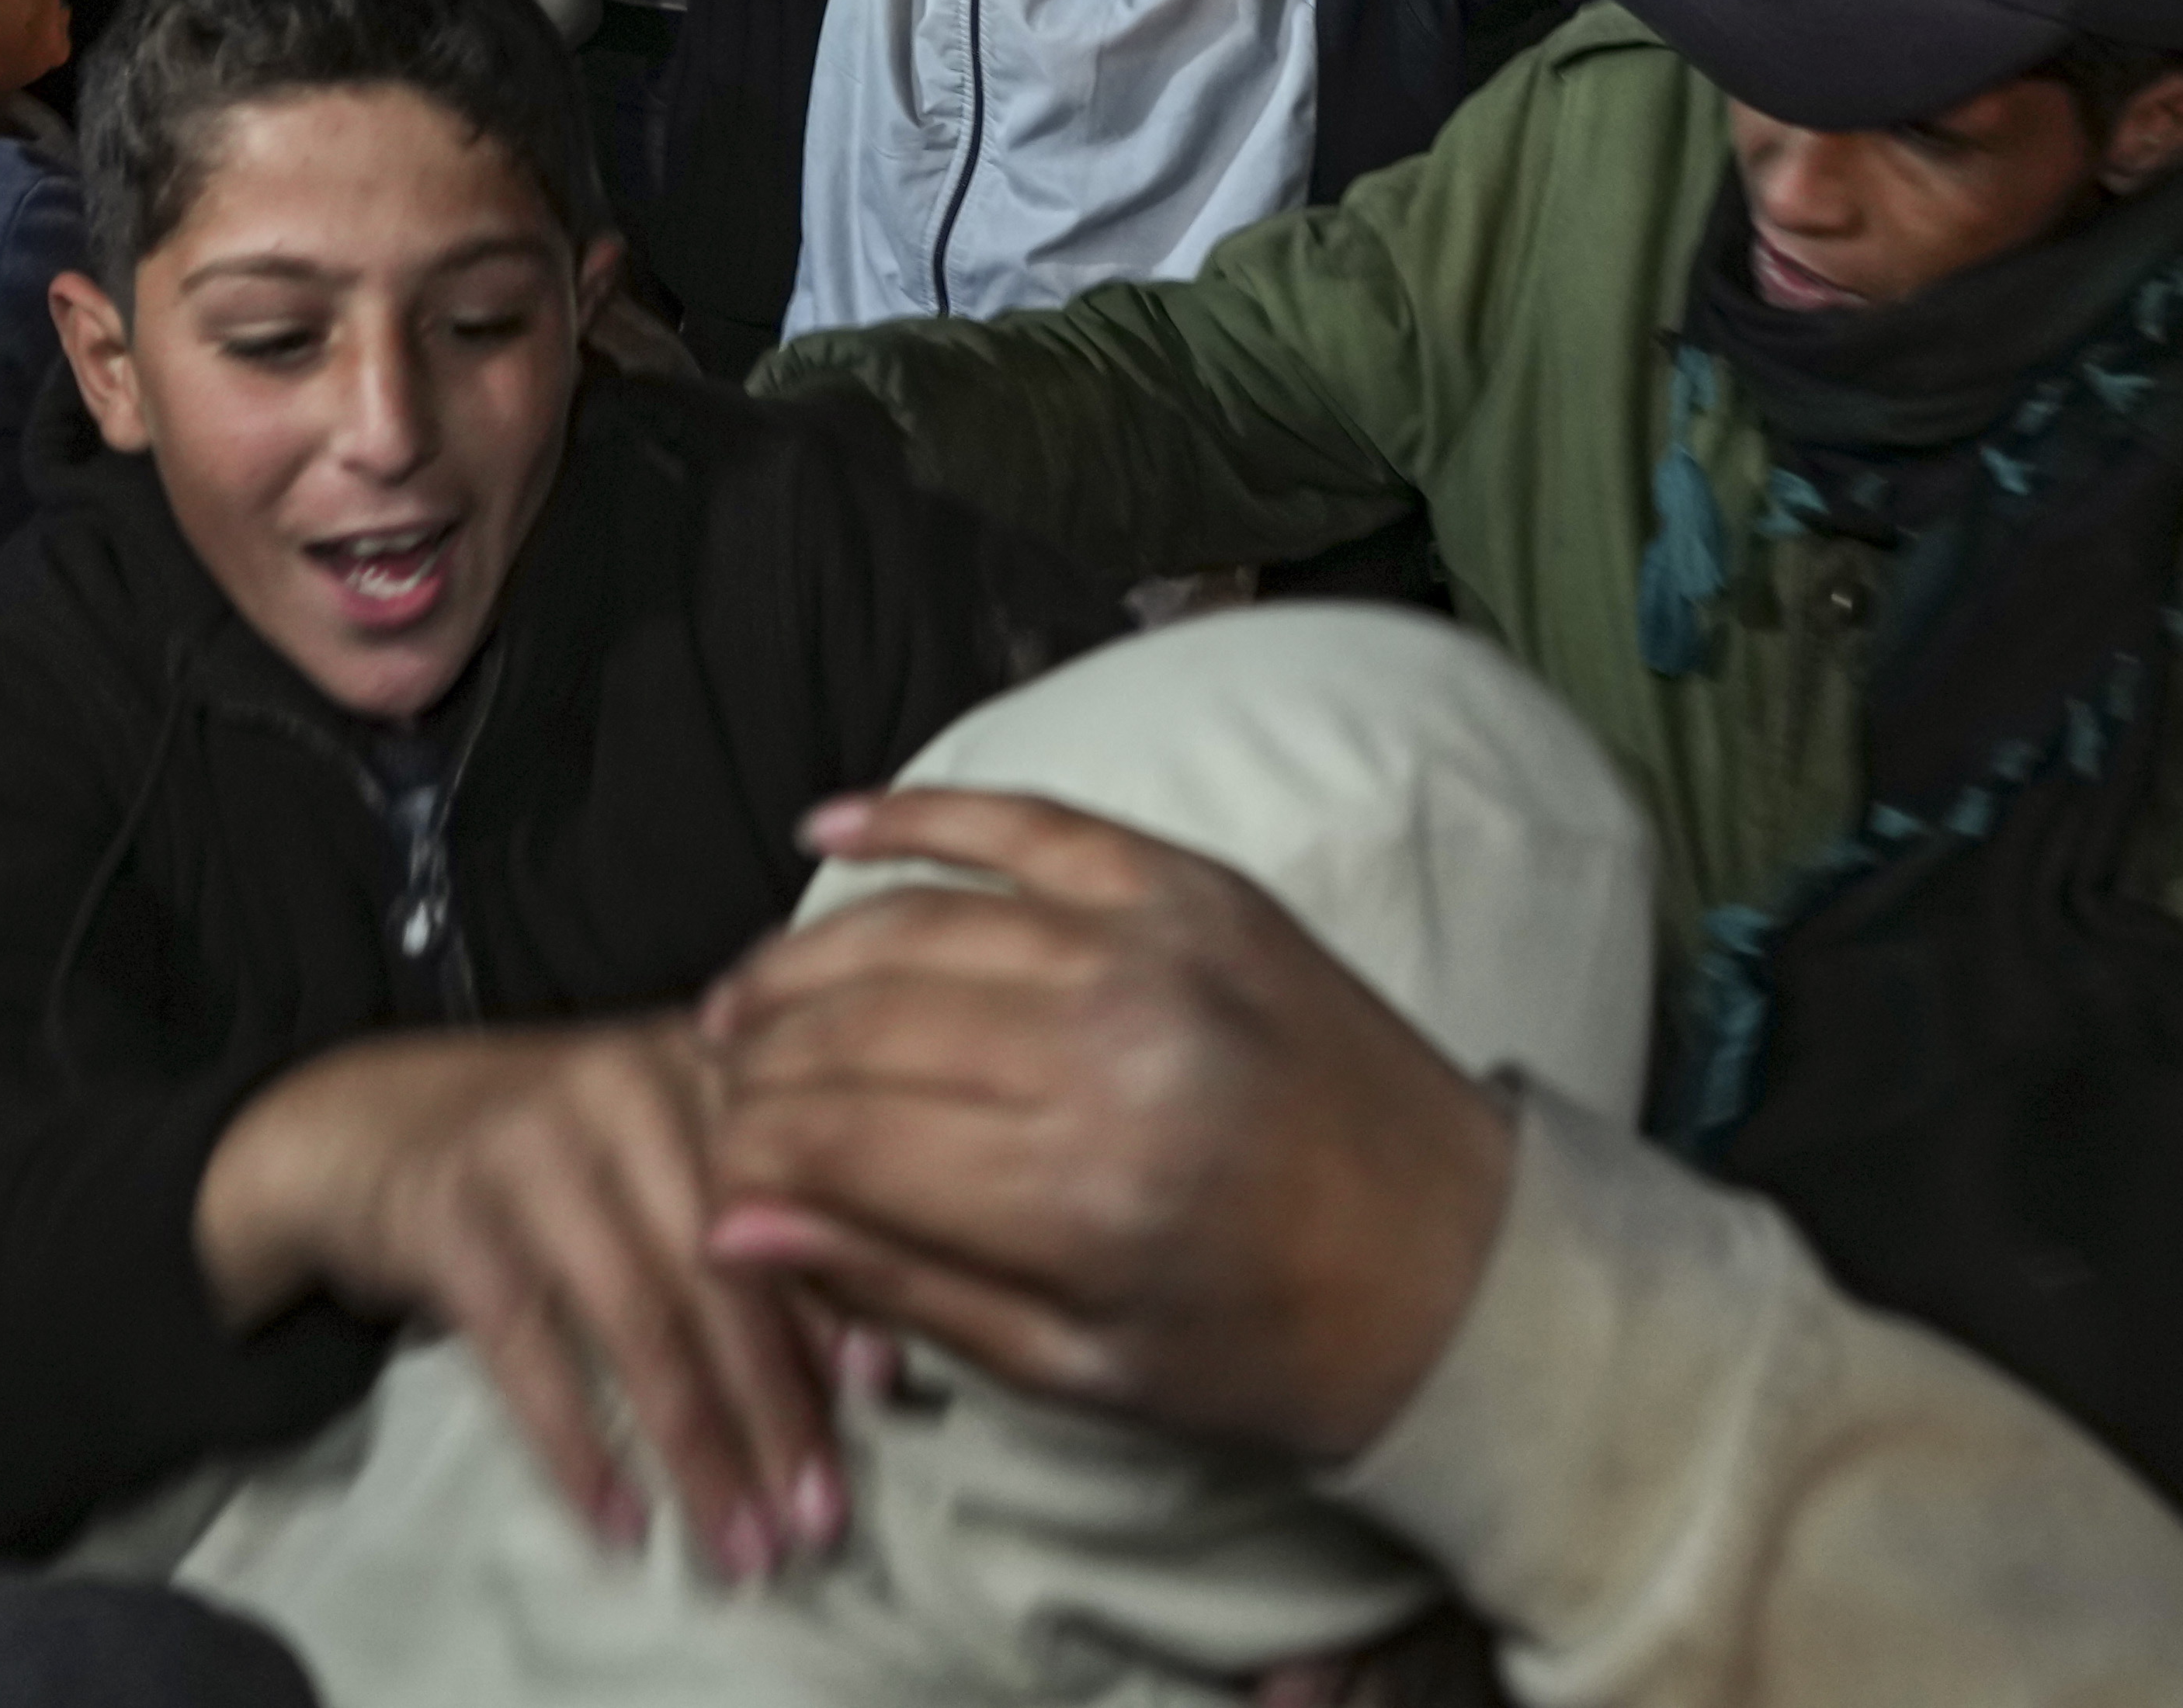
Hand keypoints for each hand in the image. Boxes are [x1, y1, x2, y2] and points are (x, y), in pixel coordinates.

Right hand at [200, 1018, 843, 1577]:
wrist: (361, 1125)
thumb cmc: (550, 1156)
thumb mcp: (662, 1159)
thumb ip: (766, 1232)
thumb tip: (879, 1368)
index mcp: (703, 1063)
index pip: (793, 1196)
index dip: (838, 1311)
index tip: (884, 1418)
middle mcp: (625, 1085)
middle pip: (725, 1271)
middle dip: (779, 1410)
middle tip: (818, 1521)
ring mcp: (530, 1146)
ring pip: (639, 1320)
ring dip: (697, 1451)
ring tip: (738, 1546)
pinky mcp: (448, 1214)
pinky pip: (528, 1352)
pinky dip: (579, 1449)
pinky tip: (621, 1525)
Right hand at [701, 788, 1514, 1468]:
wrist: (1466, 1269)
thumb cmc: (1273, 1347)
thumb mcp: (1078, 1367)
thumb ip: (898, 1284)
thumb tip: (731, 1225)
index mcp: (1080, 1189)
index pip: (838, 1134)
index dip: (748, 1149)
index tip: (716, 1173)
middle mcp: (1110, 1043)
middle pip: (863, 1020)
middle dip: (763, 1059)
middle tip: (718, 1086)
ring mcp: (1158, 942)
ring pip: (921, 918)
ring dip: (812, 953)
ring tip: (749, 1000)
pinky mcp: (1199, 886)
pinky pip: (1028, 821)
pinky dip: (923, 815)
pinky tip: (833, 828)